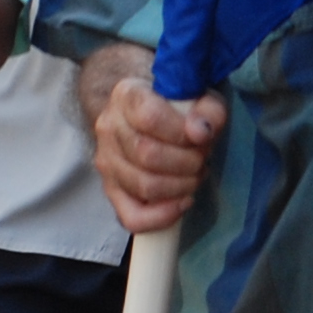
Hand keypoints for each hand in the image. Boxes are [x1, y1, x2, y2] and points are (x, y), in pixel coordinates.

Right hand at [93, 70, 224, 232]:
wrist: (153, 111)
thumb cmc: (180, 105)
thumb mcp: (201, 96)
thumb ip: (207, 109)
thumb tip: (200, 132)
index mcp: (126, 96)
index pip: (149, 117)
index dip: (181, 132)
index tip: (202, 136)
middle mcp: (109, 126)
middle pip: (147, 154)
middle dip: (188, 161)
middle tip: (203, 157)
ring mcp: (106, 160)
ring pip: (143, 186)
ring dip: (181, 185)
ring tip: (195, 174)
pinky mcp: (111, 189)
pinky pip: (131, 216)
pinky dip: (161, 217)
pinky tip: (182, 202)